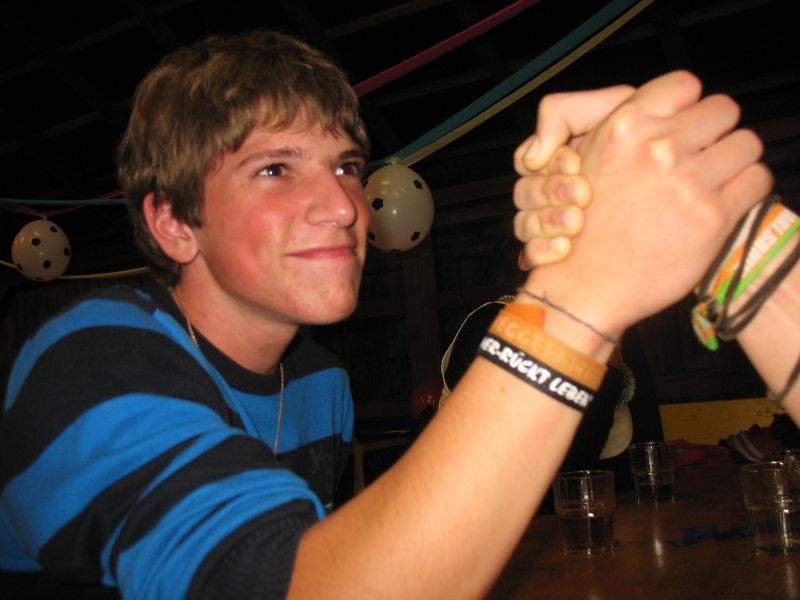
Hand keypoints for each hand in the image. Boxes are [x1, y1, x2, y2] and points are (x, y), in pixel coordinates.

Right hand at [514, 83, 634, 265]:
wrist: (675, 211)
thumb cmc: (649, 155)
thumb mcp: (614, 114)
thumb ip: (566, 114)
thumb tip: (534, 156)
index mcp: (559, 158)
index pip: (527, 157)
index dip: (548, 160)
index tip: (575, 163)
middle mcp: (550, 190)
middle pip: (523, 191)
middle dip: (551, 191)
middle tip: (583, 195)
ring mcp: (550, 224)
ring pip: (522, 224)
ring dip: (546, 222)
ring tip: (576, 223)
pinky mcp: (552, 254)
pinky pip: (529, 255)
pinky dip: (542, 250)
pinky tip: (564, 248)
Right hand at [518, 71, 772, 335]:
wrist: (587, 283)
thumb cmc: (586, 225)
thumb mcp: (584, 158)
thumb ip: (626, 124)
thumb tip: (674, 106)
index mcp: (624, 127)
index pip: (684, 84)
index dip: (689, 105)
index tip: (684, 126)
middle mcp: (656, 148)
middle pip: (723, 110)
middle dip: (716, 132)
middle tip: (703, 156)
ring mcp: (687, 181)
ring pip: (746, 143)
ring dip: (735, 160)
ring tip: (716, 179)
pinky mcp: (712, 215)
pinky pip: (757, 179)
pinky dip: (748, 188)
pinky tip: (726, 202)